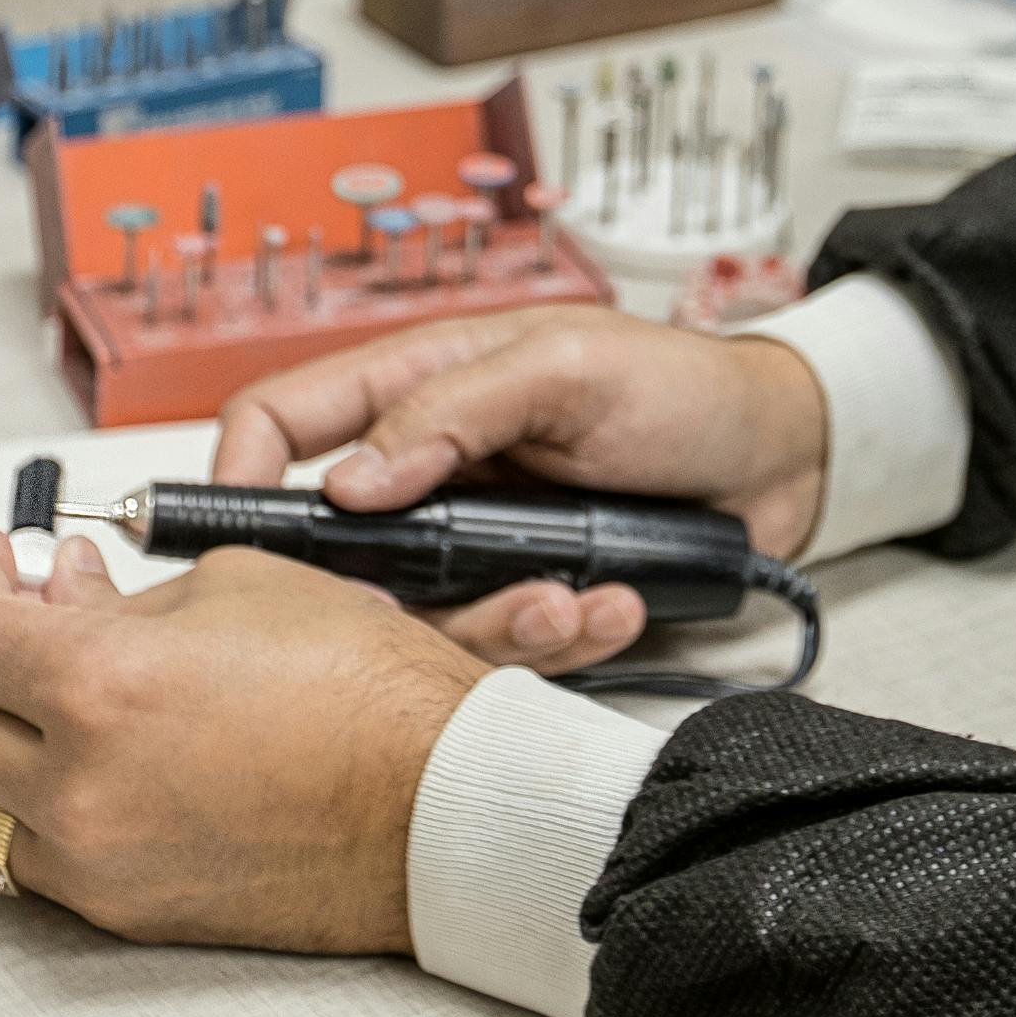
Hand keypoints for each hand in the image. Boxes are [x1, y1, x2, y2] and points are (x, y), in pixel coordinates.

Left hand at [0, 525, 482, 954]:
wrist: (444, 805)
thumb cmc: (372, 696)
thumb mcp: (239, 587)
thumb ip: (124, 596)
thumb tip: (65, 593)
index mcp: (100, 685)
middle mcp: (80, 785)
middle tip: (33, 610)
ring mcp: (97, 860)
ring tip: (39, 698)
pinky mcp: (125, 911)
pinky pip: (26, 861)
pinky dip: (28, 808)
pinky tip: (77, 764)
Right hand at [211, 304, 828, 679]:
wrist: (781, 457)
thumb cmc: (680, 385)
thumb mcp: (566, 368)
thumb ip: (453, 409)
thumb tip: (348, 482)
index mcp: (418, 385)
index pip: (282, 420)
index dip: (237, 474)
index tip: (234, 547)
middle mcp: (430, 471)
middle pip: (342, 552)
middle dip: (386, 595)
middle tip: (448, 605)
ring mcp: (475, 540)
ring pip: (421, 619)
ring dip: (494, 626)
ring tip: (570, 602)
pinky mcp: (524, 596)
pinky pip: (502, 648)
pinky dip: (557, 640)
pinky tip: (611, 608)